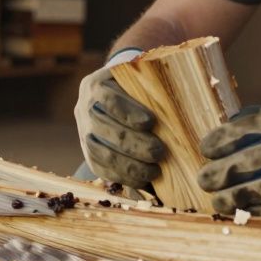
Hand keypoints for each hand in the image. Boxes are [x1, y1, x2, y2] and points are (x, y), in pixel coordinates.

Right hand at [74, 49, 165, 187]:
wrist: (122, 101)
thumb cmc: (143, 88)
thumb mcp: (145, 79)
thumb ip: (156, 86)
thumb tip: (178, 96)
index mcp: (97, 84)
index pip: (108, 98)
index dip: (127, 111)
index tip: (150, 122)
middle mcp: (84, 106)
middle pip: (103, 127)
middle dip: (132, 142)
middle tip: (159, 151)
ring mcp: (83, 131)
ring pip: (99, 151)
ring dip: (128, 165)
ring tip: (155, 171)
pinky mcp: (87, 152)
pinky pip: (99, 168)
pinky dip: (121, 176)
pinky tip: (142, 181)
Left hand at [197, 100, 260, 216]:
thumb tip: (227, 130)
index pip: (244, 128)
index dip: (219, 140)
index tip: (205, 148)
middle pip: (246, 162)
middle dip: (218, 173)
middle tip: (203, 179)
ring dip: (233, 198)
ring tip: (216, 201)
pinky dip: (260, 210)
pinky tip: (245, 212)